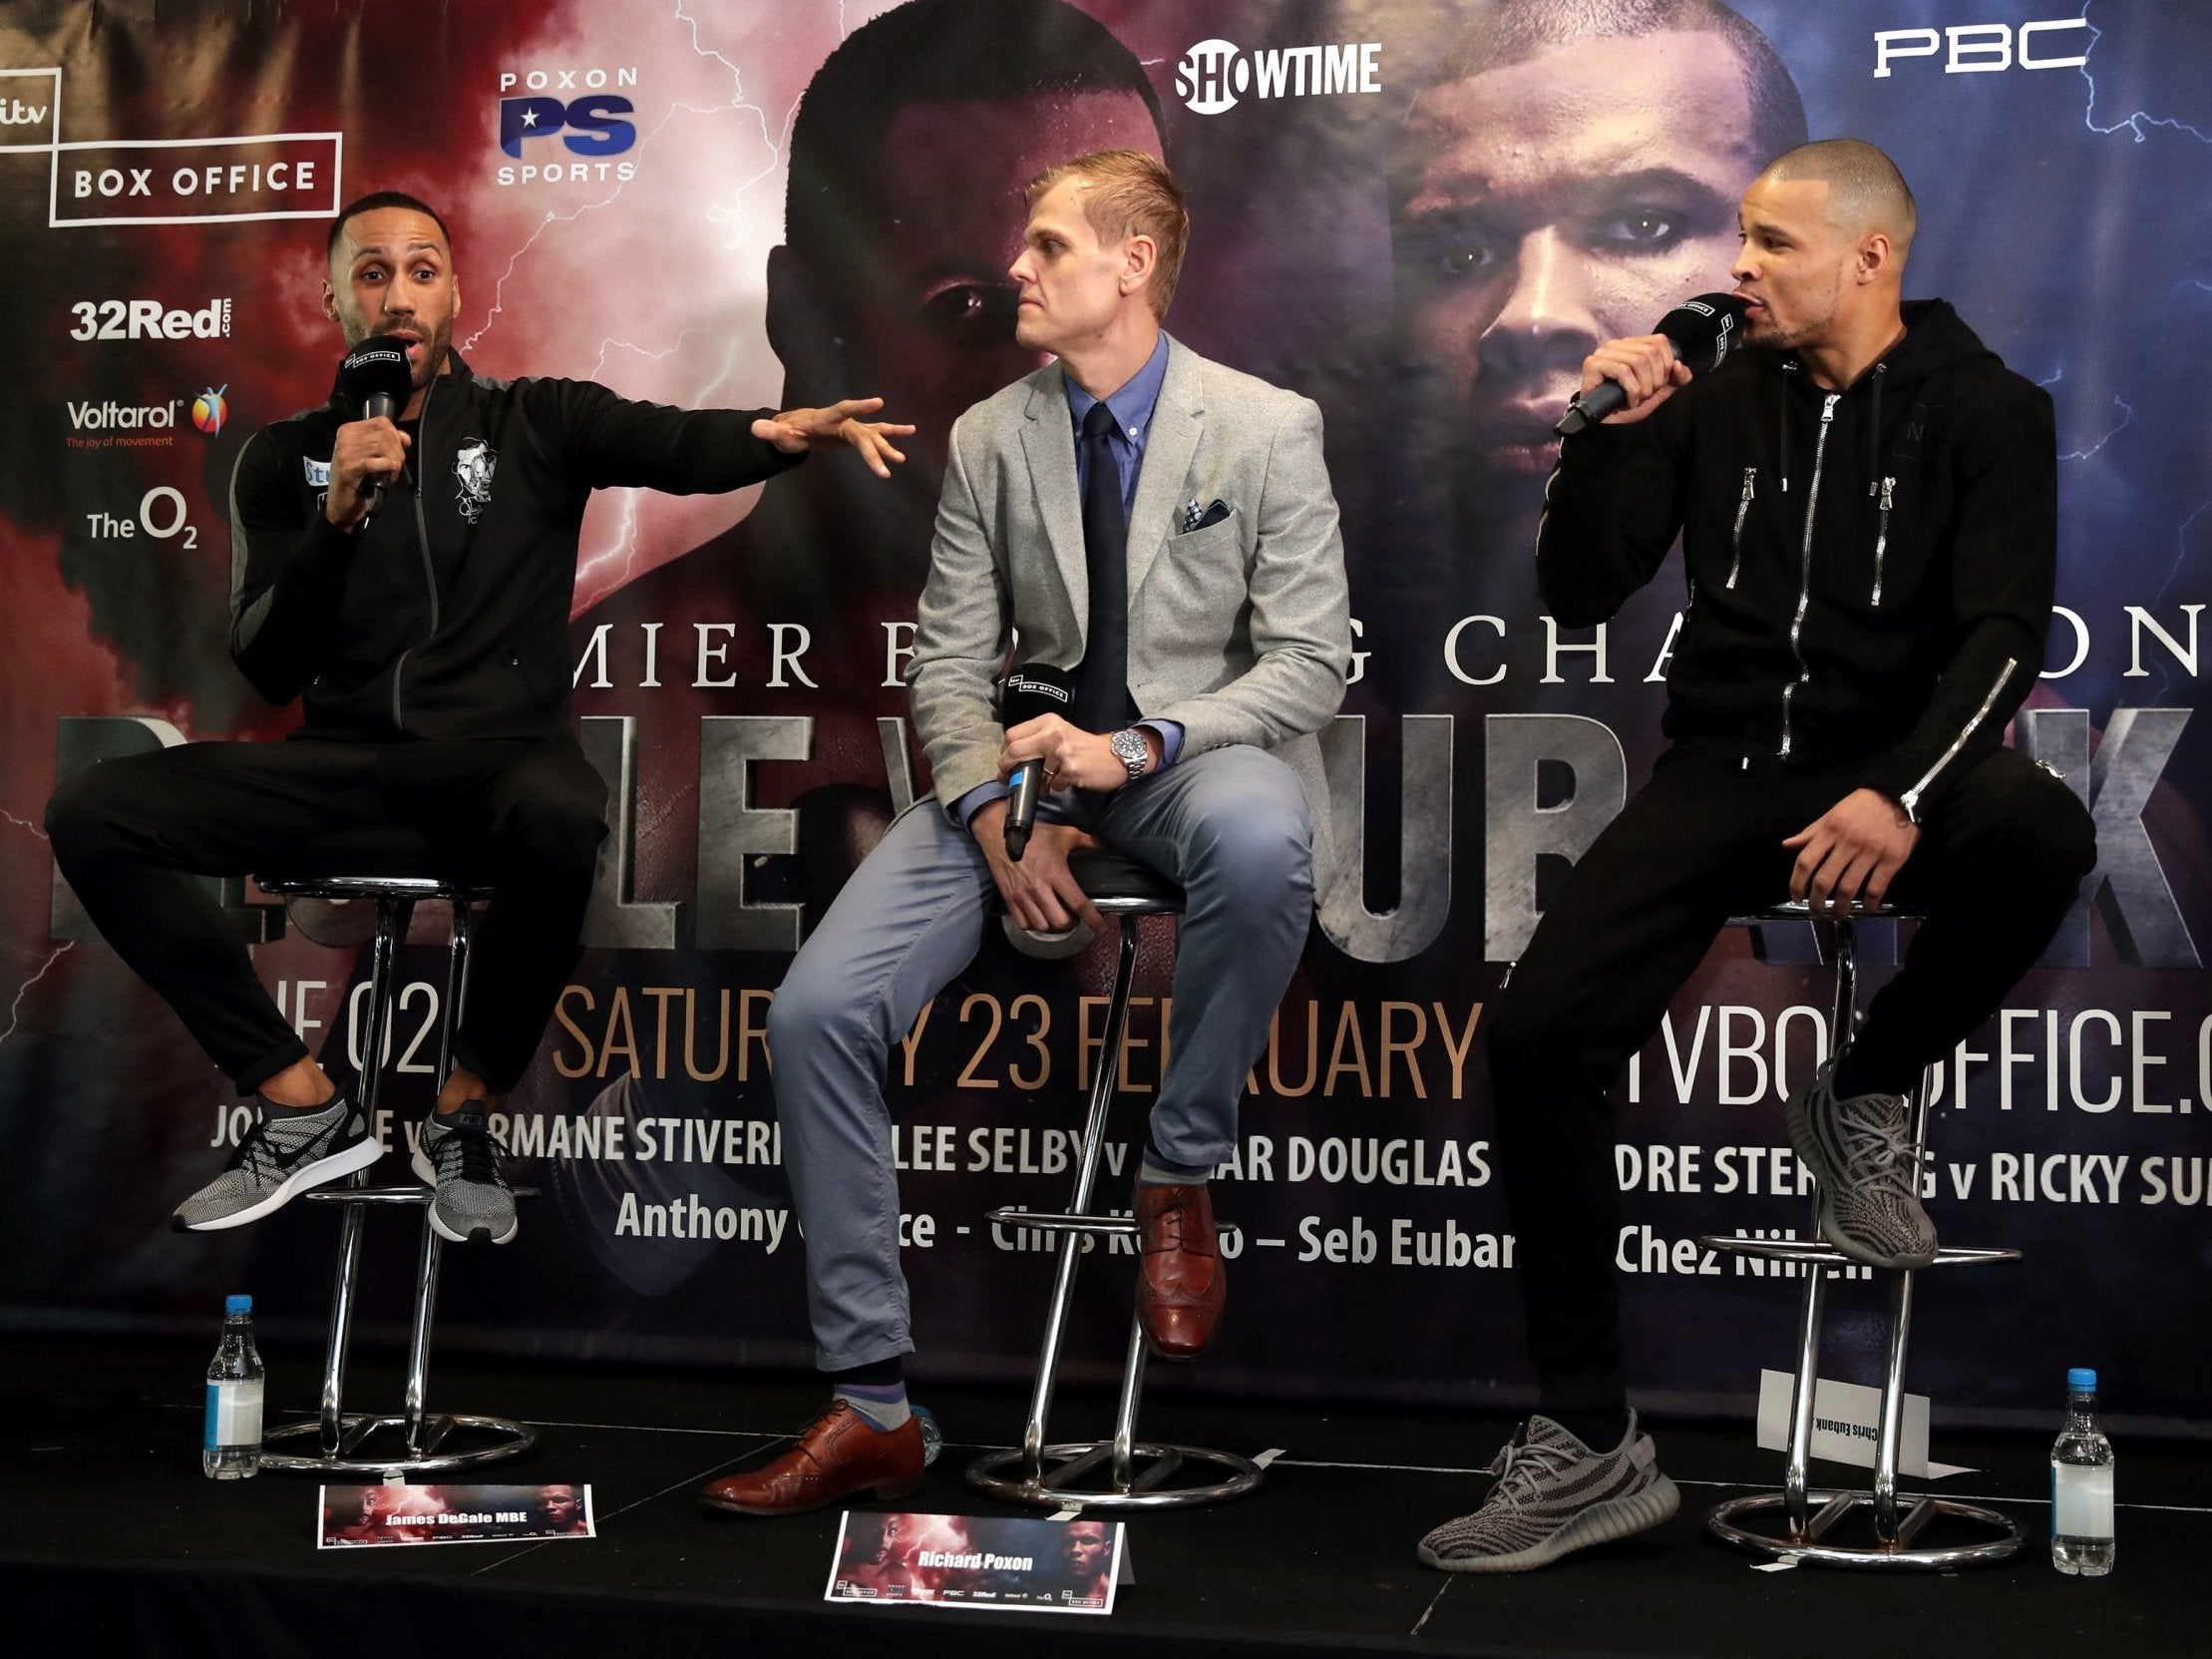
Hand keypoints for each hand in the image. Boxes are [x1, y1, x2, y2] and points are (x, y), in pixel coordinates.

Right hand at [324, 417, 409, 528]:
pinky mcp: (348, 469)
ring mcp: (345, 453)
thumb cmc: (358, 478)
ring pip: (383, 447)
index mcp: (349, 430)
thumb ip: (388, 443)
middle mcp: (345, 438)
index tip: (397, 452)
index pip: (382, 422)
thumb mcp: (371, 456)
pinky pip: (376, 462)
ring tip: (392, 472)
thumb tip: (405, 437)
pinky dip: (388, 468)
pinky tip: (389, 476)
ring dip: (395, 462)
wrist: (341, 503)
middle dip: (398, 451)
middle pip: (385, 435)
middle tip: (396, 466)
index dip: (396, 436)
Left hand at [751, 396, 913, 476]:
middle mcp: (843, 421)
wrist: (796, 427)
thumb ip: (769, 430)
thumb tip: (754, 427)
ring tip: (902, 458)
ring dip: (889, 444)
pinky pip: (876, 435)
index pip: (844, 410)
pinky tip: (908, 438)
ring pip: (874, 435)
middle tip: (887, 467)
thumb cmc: (787, 430)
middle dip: (875, 450)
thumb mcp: (777, 433)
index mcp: (827, 418)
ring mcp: (851, 427)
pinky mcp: (856, 434)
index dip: (860, 406)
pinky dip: (892, 436)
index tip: (878, 402)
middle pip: (863, 434)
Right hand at [969, 800, 1103, 934]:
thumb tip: (1102, 848)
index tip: (1100, 927)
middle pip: (1060, 922)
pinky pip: (1024, 923)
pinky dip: (1034, 925)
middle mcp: (1039, 889)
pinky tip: (1040, 917)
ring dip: (1054, 927)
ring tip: (1058, 918)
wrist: (999, 834)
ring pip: (1042, 926)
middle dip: (1072, 924)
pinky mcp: (1010, 899)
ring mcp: (1023, 896)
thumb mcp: (1064, 834)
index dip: (1093, 919)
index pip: (1078, 903)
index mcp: (1056, 874)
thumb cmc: (1033, 835)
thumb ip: (1086, 842)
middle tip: (1075, 917)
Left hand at [999, 715, 1152, 793]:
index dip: (1004, 753)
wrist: (1116, 755)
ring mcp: (1062, 751)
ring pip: (1034, 773)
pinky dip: (1055, 787)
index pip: (1012, 735)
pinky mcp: (1071, 769)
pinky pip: (1052, 784)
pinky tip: (1066, 781)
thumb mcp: (1061, 733)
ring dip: (1037, 783)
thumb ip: (1038, 740)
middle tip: (1009, 778)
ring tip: (1047, 783)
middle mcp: (1053, 733)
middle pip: (1014, 750)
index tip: (1005, 765)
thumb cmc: (1086, 747)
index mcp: (1047, 721)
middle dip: (1007, 768)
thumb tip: (1012, 759)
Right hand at [1578, 334, 1692, 424]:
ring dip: (1643, 387)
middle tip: (1646, 396)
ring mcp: (1603, 353)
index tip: (1658, 384)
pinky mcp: (1593, 364)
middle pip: (1650, 352)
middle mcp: (1617, 345)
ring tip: (1637, 400)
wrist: (1604, 425)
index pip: (1659, 341)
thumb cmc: (1626, 404)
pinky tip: (1628, 403)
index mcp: (1632, 345)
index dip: (1666, 364)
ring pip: (1638, 361)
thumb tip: (1680, 366)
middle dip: (1655, 380)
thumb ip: (1674, 379)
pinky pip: (1622, 371)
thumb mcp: (1657, 392)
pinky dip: (1631, 390)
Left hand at [1784, 788, 1919, 912]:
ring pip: (1849, 888)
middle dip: (1817, 901)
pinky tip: (1867, 909)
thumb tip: (1787, 845)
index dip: (1797, 883)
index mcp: (1831, 830)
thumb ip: (1811, 832)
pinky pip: (1877, 887)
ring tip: (1838, 914)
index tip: (1796, 896)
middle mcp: (1848, 842)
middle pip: (1825, 880)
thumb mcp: (1833, 813)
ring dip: (1841, 907)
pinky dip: (1870, 903)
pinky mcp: (1892, 859)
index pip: (1806, 861)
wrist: (1900, 794)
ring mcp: (1871, 852)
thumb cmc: (1862, 805)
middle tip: (1816, 911)